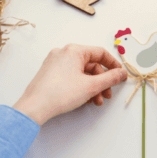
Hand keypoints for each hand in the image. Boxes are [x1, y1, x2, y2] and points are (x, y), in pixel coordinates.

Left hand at [13, 44, 127, 125]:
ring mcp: (55, 62)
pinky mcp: (50, 72)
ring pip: (81, 72)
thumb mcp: (91, 86)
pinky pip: (71, 75)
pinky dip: (80, 86)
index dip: (113, 65)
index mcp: (74, 50)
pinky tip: (84, 99)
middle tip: (107, 95)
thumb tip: (121, 73)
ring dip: (92, 86)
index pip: (100, 53)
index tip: (120, 75)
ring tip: (96, 101)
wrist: (34, 107)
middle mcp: (63, 52)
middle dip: (101, 82)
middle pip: (91, 64)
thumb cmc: (60, 94)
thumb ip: (110, 78)